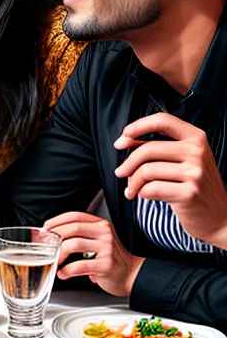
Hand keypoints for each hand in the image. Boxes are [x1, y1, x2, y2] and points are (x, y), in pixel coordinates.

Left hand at [44, 211, 143, 296]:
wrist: (132, 275)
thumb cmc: (112, 258)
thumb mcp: (99, 240)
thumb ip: (81, 234)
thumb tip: (53, 234)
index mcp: (101, 225)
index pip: (75, 216)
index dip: (57, 220)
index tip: (46, 228)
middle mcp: (104, 234)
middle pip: (73, 228)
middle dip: (55, 236)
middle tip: (47, 245)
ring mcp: (106, 249)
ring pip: (74, 244)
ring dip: (59, 254)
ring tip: (55, 261)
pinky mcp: (105, 265)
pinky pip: (79, 265)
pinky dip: (67, 270)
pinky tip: (63, 273)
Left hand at [113, 113, 226, 250]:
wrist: (220, 217)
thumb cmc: (195, 186)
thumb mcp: (185, 160)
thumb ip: (158, 148)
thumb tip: (124, 140)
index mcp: (196, 138)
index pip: (163, 121)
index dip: (139, 126)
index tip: (123, 136)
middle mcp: (197, 152)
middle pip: (148, 149)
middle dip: (128, 163)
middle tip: (120, 172)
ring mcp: (195, 173)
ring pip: (146, 171)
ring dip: (132, 182)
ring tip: (132, 189)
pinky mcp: (189, 193)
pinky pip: (151, 189)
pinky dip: (141, 193)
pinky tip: (143, 195)